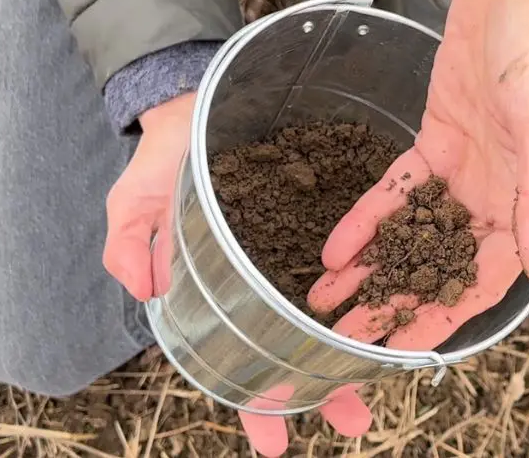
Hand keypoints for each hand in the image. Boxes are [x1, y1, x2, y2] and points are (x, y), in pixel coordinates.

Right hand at [102, 93, 372, 455]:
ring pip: (332, 306)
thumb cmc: (164, 158)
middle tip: (352, 417)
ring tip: (382, 372)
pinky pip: (355, 251)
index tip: (274, 443)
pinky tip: (397, 294)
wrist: (200, 104)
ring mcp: (297, 250)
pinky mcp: (325, 216)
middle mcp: (264, 282)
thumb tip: (144, 292)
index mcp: (218, 293)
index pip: (235, 359)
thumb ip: (130, 244)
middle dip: (322, 384)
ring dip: (355, 341)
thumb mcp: (135, 201)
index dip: (252, 402)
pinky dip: (372, 276)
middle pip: (295, 344)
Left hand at [309, 0, 528, 347]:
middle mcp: (489, 197)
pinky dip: (366, 216)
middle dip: (391, 300)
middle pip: (434, 264)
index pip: (479, 281)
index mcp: (523, 204)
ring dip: (369, 266)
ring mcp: (458, 172)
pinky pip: (394, 189)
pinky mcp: (434, 142)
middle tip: (345, 334)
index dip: (440, 317)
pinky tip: (334, 245)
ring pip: (408, 233)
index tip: (399, 350)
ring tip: (326, 299)